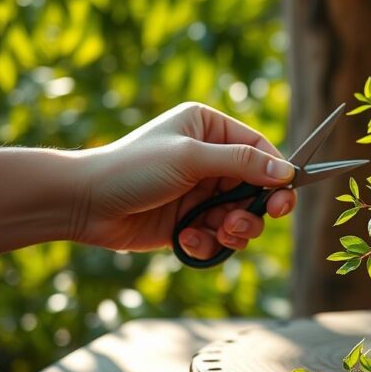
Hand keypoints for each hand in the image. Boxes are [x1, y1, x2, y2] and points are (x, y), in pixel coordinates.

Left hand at [74, 102, 296, 258]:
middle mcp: (209, 159)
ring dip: (235, 230)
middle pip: (257, 188)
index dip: (277, 174)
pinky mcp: (190, 222)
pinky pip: (219, 237)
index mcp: (209, 129)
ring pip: (241, 217)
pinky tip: (186, 239)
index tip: (284, 197)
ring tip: (218, 232)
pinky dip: (209, 242)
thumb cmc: (132, 169)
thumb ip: (242, 163)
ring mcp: (200, 193)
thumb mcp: (190, 158)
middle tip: (252, 222)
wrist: (83, 204)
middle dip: (254, 210)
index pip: (260, 149)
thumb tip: (287, 172)